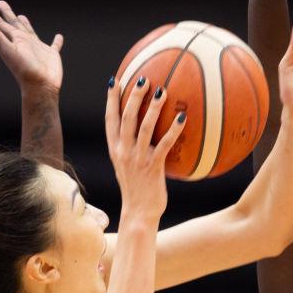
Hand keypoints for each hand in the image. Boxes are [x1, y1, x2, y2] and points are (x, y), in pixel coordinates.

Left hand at [0, 0, 63, 93]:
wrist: (41, 86)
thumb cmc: (24, 70)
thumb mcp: (9, 51)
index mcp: (14, 41)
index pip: (1, 25)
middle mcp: (24, 43)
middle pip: (14, 24)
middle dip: (7, 14)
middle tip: (1, 3)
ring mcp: (38, 49)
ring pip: (30, 32)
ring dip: (26, 24)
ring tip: (22, 16)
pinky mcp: (51, 55)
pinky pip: (54, 45)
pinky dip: (57, 41)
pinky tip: (59, 37)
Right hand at [104, 77, 185, 222]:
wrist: (138, 213)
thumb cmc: (137, 189)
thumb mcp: (128, 166)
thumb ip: (131, 148)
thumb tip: (144, 130)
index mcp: (115, 149)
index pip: (110, 119)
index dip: (111, 99)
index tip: (114, 80)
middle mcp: (123, 151)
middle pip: (126, 117)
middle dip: (133, 96)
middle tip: (143, 79)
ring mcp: (137, 159)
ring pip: (143, 127)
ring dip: (153, 108)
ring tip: (162, 91)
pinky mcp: (153, 167)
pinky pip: (164, 144)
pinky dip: (173, 130)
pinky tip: (183, 117)